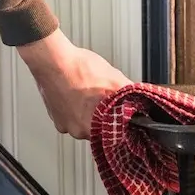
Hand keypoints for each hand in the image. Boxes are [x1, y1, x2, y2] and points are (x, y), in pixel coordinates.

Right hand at [16, 29, 132, 138]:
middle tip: (102, 101)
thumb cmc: (80, 69)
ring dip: (87, 112)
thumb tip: (141, 99)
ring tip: (87, 95)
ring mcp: (64, 125)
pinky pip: (68, 117)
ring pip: (82, 123)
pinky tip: (75, 94)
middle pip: (98, 129)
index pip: (114, 134)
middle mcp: (79, 131)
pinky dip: (73, 108)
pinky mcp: (55, 117)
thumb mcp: (115, 79)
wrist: (53, 60)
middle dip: (103, 116)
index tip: (118, 115)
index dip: (118, 122)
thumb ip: (129, 93)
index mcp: (95, 127)